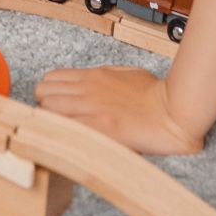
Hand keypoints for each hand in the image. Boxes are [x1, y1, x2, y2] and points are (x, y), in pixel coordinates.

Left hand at [35, 65, 202, 155]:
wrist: (173, 110)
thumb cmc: (156, 94)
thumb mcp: (128, 73)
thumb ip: (107, 75)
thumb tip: (94, 78)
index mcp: (94, 76)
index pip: (51, 79)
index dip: (49, 93)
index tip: (55, 105)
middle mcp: (87, 89)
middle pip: (42, 93)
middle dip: (44, 107)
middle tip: (56, 121)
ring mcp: (90, 108)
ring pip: (47, 109)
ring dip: (49, 122)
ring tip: (60, 134)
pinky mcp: (98, 128)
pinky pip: (64, 128)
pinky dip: (60, 135)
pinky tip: (67, 142)